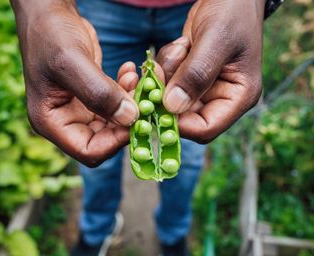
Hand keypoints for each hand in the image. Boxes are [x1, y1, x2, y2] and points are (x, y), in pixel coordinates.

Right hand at [11, 0, 138, 165]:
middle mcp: (66, 121)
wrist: (50, 14)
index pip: (88, 151)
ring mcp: (81, 110)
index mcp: (52, 122)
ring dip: (130, 103)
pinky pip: (117, 104)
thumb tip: (131, 119)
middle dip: (127, 121)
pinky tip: (129, 72)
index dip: (115, 141)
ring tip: (134, 79)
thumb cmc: (51, 34)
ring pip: (115, 122)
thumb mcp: (72, 62)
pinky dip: (126, 91)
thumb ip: (99, 94)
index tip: (138, 121)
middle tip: (144, 100)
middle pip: (105, 140)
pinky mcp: (93, 97)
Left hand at [157, 0, 264, 142]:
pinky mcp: (189, 78)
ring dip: (167, 74)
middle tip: (158, 71)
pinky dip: (165, 66)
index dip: (179, 124)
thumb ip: (196, 74)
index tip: (157, 104)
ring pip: (170, 98)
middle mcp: (220, 98)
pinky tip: (181, 46)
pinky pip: (166, 82)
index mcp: (238, 97)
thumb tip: (172, 107)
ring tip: (182, 47)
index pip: (206, 128)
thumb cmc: (232, 12)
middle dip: (166, 93)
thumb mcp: (215, 39)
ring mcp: (203, 89)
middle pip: (183, 116)